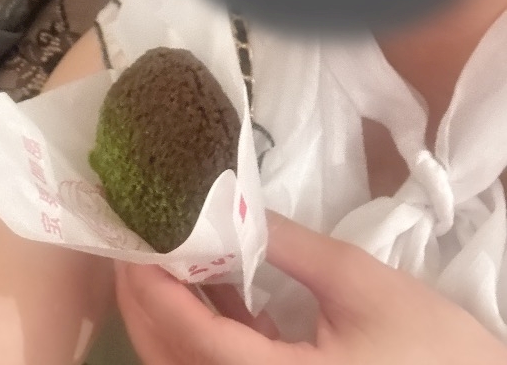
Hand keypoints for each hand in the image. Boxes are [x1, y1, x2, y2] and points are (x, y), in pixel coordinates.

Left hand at [115, 211, 506, 364]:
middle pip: (177, 360)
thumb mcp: (357, 282)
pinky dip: (203, 328)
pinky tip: (203, 281)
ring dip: (168, 313)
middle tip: (129, 241)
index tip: (130, 240)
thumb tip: (232, 205)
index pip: (194, 339)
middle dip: (145, 302)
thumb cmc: (426, 345)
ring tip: (154, 253)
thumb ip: (287, 245)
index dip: (153, 288)